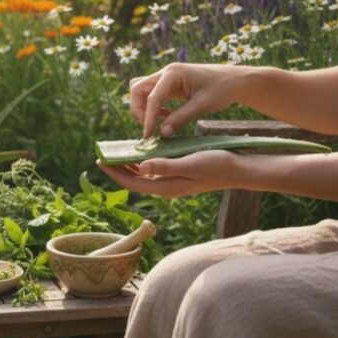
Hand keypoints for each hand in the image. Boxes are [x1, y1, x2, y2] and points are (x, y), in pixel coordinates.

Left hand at [96, 151, 240, 197]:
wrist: (238, 169)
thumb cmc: (216, 165)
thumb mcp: (190, 163)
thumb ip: (166, 166)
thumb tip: (142, 166)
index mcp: (166, 187)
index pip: (133, 182)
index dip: (115, 172)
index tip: (100, 161)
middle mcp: (166, 187)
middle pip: (135, 179)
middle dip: (118, 168)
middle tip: (103, 154)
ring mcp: (173, 182)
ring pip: (144, 174)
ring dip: (130, 164)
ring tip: (117, 151)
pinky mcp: (178, 175)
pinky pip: (155, 169)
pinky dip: (144, 161)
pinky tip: (140, 151)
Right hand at [130, 63, 251, 138]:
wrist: (235, 80)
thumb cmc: (222, 90)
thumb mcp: (202, 106)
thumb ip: (180, 119)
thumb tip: (162, 134)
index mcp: (173, 73)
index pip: (152, 97)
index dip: (148, 118)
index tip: (148, 136)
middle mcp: (166, 72)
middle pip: (137, 89)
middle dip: (139, 110)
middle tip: (150, 129)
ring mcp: (166, 77)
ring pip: (141, 91)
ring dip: (144, 108)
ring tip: (160, 123)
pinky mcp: (170, 84)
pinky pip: (151, 95)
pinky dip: (153, 107)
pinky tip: (167, 117)